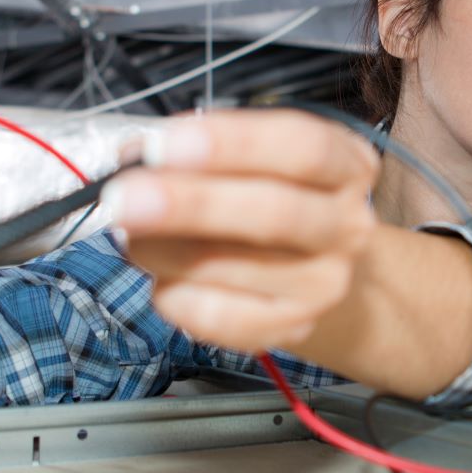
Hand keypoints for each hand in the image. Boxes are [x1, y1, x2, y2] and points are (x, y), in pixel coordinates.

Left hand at [104, 110, 380, 352]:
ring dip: (165, 250)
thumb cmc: (271, 198)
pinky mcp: (294, 328)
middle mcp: (347, 225)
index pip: (302, 147)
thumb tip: (136, 157)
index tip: (163, 144)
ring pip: (236, 267)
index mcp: (346, 165)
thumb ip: (203, 151)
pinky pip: (222, 318)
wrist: (316, 270)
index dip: (231, 143)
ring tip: (131, 236)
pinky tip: (164, 278)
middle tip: (124, 199)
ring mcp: (325, 283)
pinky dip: (177, 297)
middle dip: (189, 204)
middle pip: (274, 213)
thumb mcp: (254, 158)